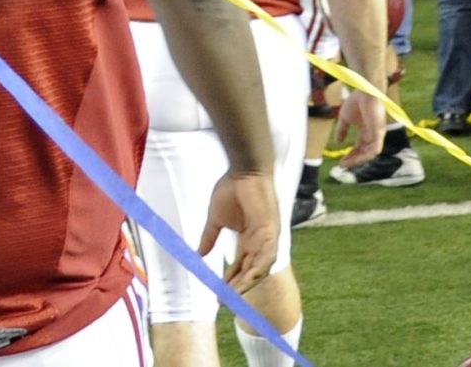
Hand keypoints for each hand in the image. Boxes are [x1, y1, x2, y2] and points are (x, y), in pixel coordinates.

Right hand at [200, 168, 278, 292]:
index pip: (241, 266)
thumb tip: (198, 255)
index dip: (231, 281)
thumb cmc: (232, 189)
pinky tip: (248, 280)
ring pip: (260, 268)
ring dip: (247, 283)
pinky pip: (268, 256)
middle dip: (238, 287)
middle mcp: (260, 241)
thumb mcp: (216, 219)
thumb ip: (210, 237)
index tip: (218, 294)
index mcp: (249, 239)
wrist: (243, 169)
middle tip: (224, 300)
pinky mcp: (272, 231)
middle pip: (251, 271)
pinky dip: (258, 269)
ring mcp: (268, 237)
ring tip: (233, 296)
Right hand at [334, 87, 387, 165]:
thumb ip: (341, 130)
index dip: (350, 155)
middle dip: (353, 160)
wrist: (365, 91)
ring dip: (358, 160)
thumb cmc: (356, 101)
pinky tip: (356, 158)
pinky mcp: (380, 133)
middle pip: (364, 152)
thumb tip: (338, 142)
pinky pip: (375, 149)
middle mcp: (373, 134)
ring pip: (369, 153)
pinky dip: (366, 155)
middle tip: (342, 165)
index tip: (340, 161)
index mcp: (366, 130)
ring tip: (346, 163)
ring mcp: (377, 134)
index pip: (359, 147)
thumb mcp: (345, 117)